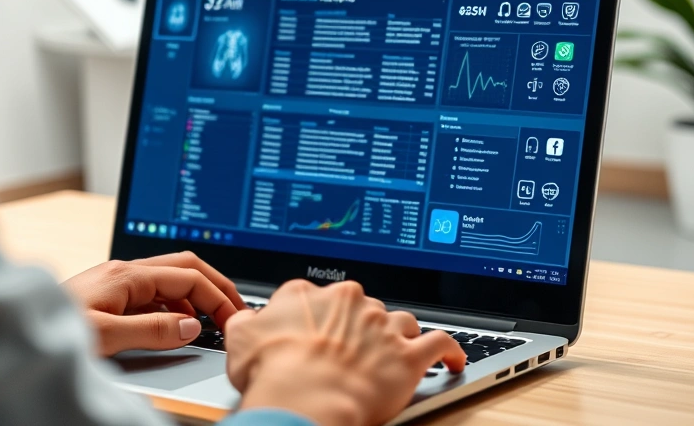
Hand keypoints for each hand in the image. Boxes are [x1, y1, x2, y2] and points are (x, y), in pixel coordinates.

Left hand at [63, 252, 245, 354]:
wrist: (16, 330)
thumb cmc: (52, 327)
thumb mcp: (106, 336)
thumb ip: (152, 330)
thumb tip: (191, 327)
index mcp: (127, 275)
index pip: (188, 277)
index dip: (216, 296)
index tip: (232, 318)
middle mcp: (125, 272)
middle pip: (185, 267)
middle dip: (215, 285)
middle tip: (235, 309)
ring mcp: (118, 282)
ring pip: (171, 280)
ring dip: (196, 297)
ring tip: (212, 321)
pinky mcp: (112, 296)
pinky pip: (155, 295)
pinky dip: (175, 307)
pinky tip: (176, 327)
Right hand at [225, 280, 465, 425]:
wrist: (305, 400)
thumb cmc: (273, 375)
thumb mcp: (241, 340)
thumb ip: (246, 322)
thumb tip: (248, 319)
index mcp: (309, 294)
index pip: (316, 297)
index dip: (316, 318)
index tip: (316, 333)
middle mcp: (350, 301)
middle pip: (360, 307)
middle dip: (357, 327)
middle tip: (347, 353)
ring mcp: (381, 326)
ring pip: (399, 320)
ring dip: (397, 334)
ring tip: (394, 350)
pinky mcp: (408, 354)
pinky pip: (439, 344)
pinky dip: (449, 351)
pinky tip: (452, 359)